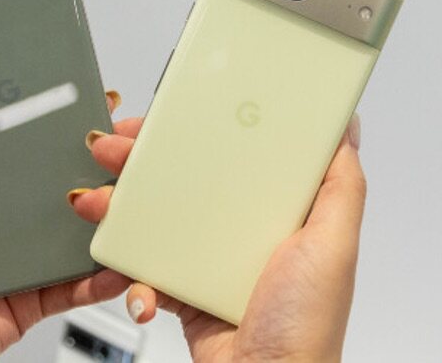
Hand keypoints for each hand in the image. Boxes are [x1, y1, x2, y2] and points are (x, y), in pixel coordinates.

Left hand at [0, 62, 129, 361]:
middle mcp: (2, 222)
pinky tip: (120, 259)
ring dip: (105, 216)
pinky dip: (103, 274)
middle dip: (93, 166)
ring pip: (76, 231)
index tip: (81, 100)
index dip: (51, 126)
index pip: (20, 149)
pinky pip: (78, 283)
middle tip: (120, 146)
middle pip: (58, 186)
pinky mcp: (36, 295)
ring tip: (128, 197)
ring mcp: (22, 259)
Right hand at [72, 114, 364, 361]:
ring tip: (96, 201)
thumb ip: (340, 185)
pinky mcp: (182, 284)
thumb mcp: (333, 244)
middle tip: (113, 149)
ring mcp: (207, 257)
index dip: (197, 129)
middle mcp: (240, 227)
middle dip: (141, 160)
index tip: (166, 116)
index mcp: (276, 210)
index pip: (232, 152)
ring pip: (155, 215)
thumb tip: (346, 127)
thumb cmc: (307, 325)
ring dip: (119, 205)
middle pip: (184, 178)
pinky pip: (145, 263)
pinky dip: (126, 264)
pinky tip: (130, 273)